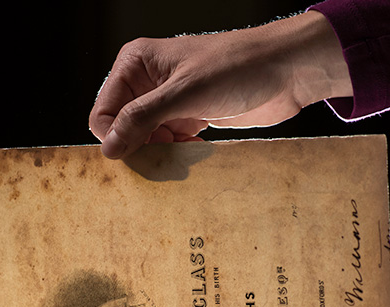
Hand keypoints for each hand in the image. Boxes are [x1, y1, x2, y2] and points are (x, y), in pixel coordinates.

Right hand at [89, 11, 350, 158]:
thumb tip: (108, 148)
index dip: (116, 138)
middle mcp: (147, 82)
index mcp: (136, 64)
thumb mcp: (185, 93)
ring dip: (160, 155)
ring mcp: (168, 102)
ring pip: (145, 140)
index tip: (140, 153)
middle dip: (138, 148)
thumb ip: (142, 119)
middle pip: (122, 129)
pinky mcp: (189, 118)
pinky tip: (195, 150)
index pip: (103, 112)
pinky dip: (177, 154)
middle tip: (163, 159)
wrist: (286, 72)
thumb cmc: (237, 68)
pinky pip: (169, 145)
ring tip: (182, 155)